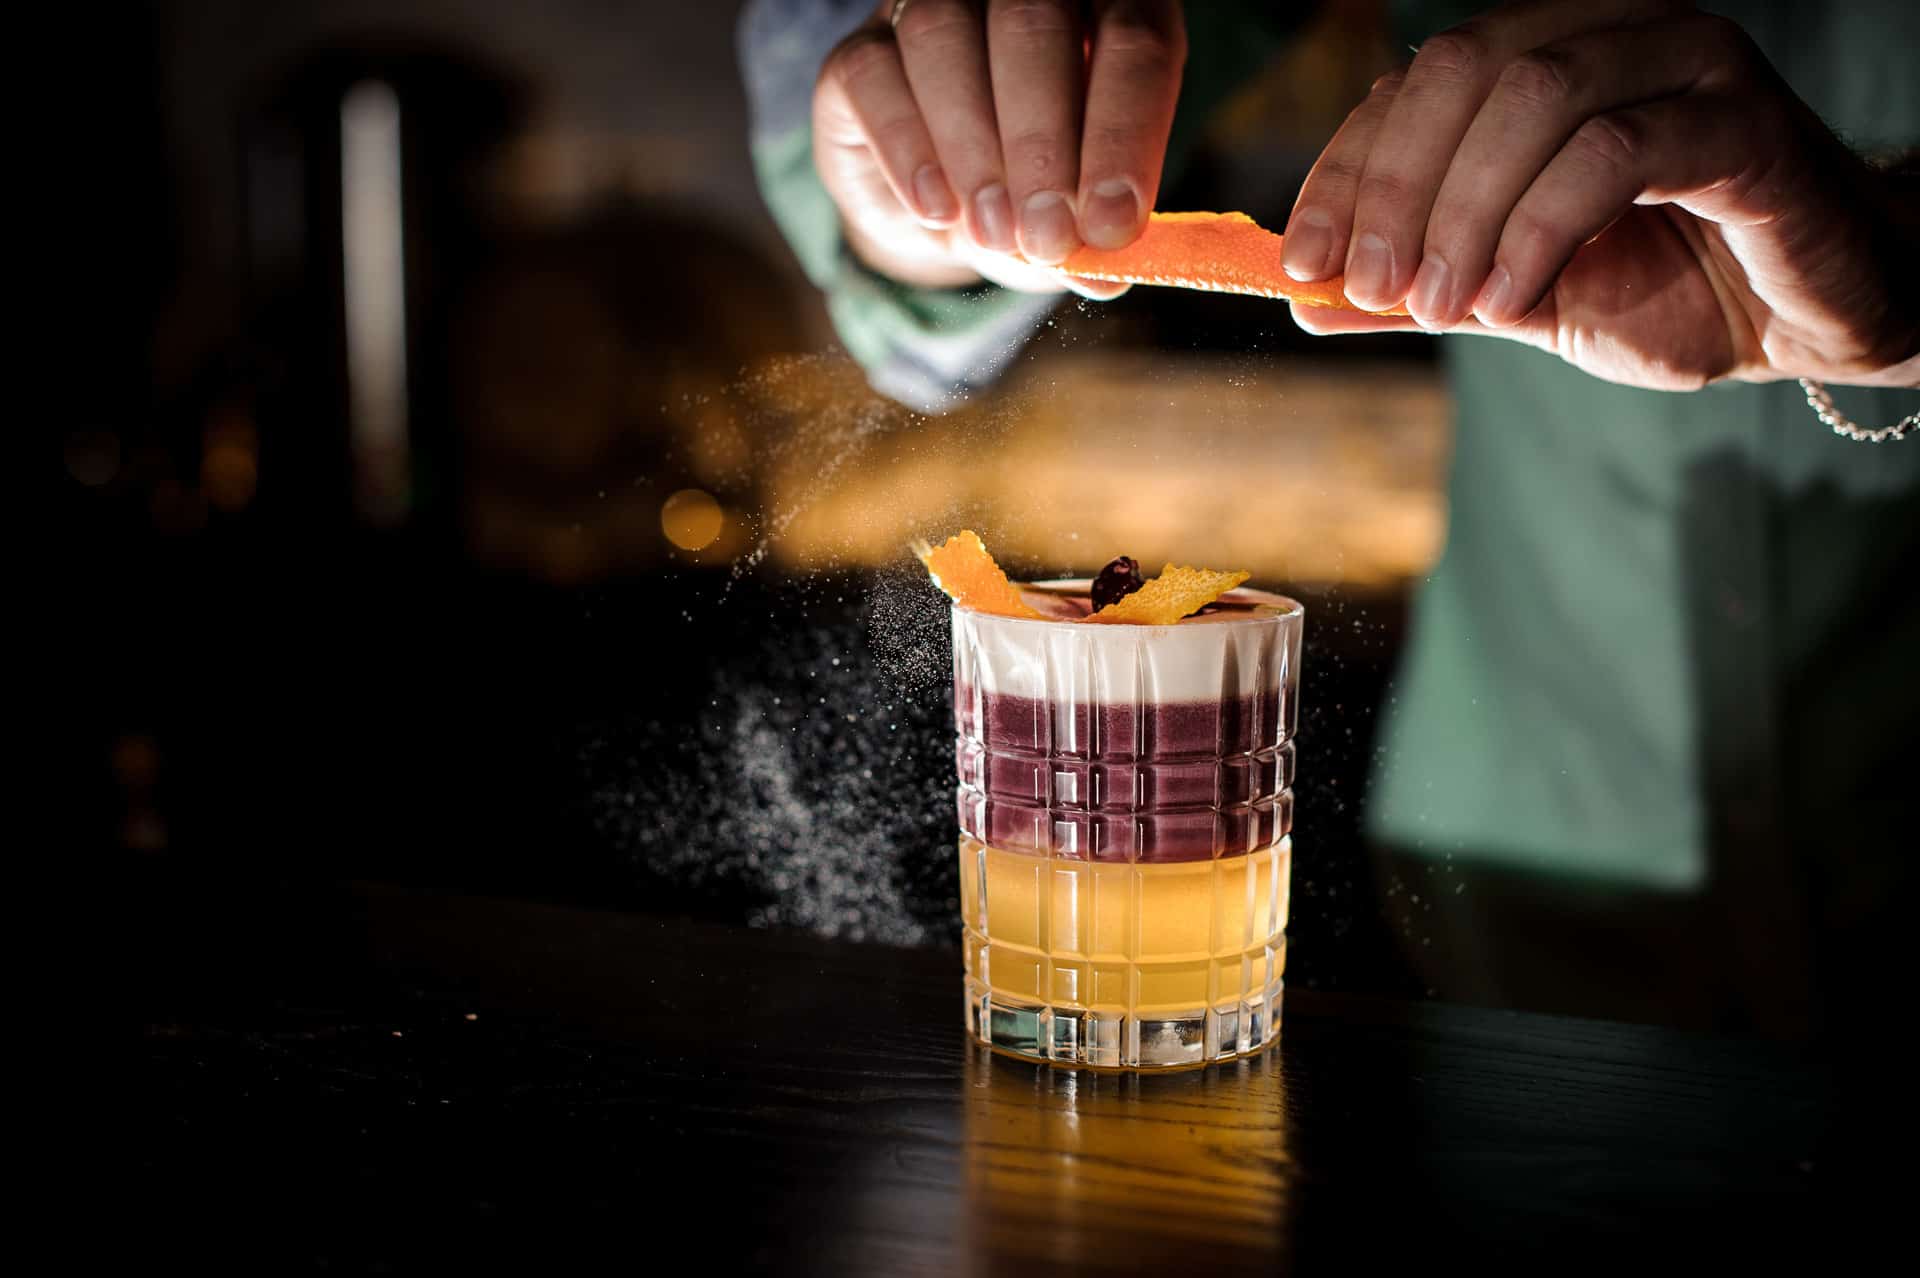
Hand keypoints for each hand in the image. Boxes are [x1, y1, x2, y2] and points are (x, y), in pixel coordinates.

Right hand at [812, 0, 1184, 296]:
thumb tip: (1107, 275)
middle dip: (1043, 142)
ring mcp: (930, 7)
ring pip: (946, 35)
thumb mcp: (1073, 225)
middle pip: (1033, 22)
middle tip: (1046, 237)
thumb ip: (1097, 242)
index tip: (1111, 222)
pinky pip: (876, 76)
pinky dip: (908, 150)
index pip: (1133, 39)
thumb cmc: (1029, 201)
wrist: (939, 215)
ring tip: (993, 233)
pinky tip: (937, 211)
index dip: (1125, 131)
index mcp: (1102, 9)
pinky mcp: (860, 51)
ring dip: (975, 147)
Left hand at [1280, 0, 1919, 389]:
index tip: (1303, 262)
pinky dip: (1540, 229)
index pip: (1416, 86)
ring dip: (1466, 213)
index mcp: (1550, 57)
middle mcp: (1615, 34)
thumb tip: (1305, 301)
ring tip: (1444, 306)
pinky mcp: (1742, 123)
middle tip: (1373, 287)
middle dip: (1395, 187)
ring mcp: (1686, 64)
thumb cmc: (1672, 293)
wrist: (1809, 322)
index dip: (1347, 171)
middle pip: (1463, 71)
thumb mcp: (1520, 299)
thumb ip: (1421, 292)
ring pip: (1535, 96)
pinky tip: (1513, 297)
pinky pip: (1613, 151)